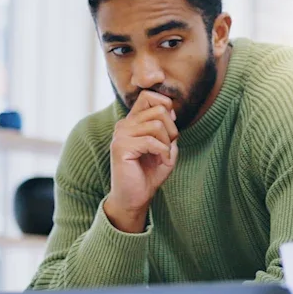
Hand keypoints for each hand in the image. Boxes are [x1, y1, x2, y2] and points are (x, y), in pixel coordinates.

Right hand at [104, 90, 179, 232]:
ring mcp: (121, 134)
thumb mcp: (166, 147)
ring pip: (156, 124)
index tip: (170, 127)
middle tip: (169, 147)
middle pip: (159, 109)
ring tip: (165, 156)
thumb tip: (170, 110)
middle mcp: (125, 124)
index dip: (165, 106)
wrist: (135, 197)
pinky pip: (151, 141)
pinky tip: (162, 162)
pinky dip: (163, 152)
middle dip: (172, 129)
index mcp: (133, 121)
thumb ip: (168, 128)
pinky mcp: (121, 147)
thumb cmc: (150, 173)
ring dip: (167, 142)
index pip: (148, 95)